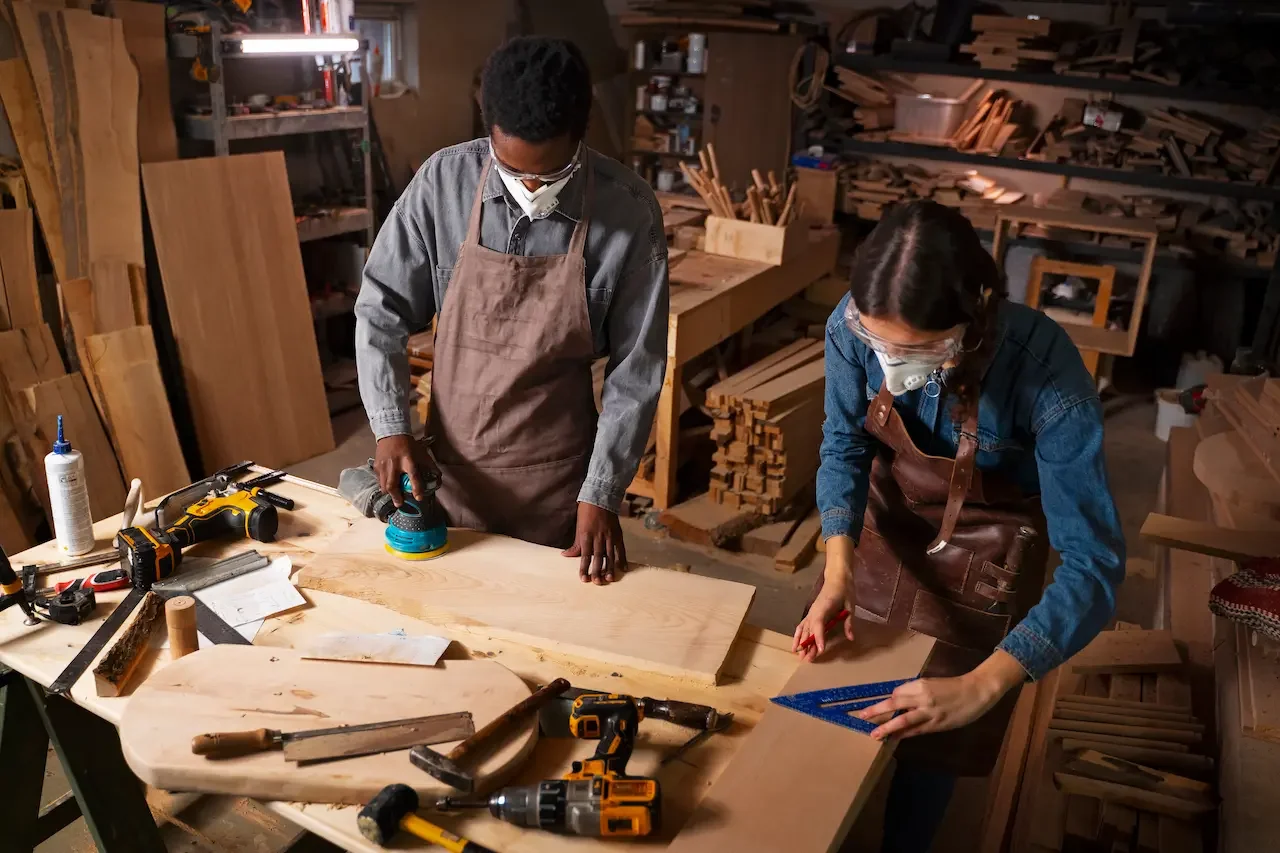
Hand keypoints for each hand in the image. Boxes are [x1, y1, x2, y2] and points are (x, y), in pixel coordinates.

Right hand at [373, 434, 438, 506]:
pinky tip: (388, 486)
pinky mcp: (377, 466)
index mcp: (409, 460)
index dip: (416, 489)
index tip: (419, 498)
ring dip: (389, 493)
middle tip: (400, 504)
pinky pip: (379, 480)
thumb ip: (430, 466)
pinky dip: (383, 485)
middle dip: (396, 497)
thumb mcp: (422, 454)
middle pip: (393, 485)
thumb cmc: (409, 445)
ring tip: (394, 497)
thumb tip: (438, 478)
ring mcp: (384, 466)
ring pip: (384, 485)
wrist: (392, 434)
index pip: (413, 477)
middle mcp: (395, 464)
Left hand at [563, 503, 626, 583]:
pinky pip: (620, 548)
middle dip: (597, 570)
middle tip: (597, 582)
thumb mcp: (578, 527)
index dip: (584, 567)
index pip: (584, 555)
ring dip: (609, 567)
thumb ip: (575, 544)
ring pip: (610, 554)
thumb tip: (565, 555)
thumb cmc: (586, 512)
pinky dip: (622, 558)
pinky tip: (622, 568)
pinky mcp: (617, 533)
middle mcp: (598, 536)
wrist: (600, 497)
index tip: (584, 579)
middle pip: (598, 556)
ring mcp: (609, 535)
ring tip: (609, 579)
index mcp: (586, 535)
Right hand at [792, 559, 854, 660]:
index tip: (820, 649)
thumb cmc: (844, 590)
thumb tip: (850, 638)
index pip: (818, 624)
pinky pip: (803, 625)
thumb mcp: (850, 606)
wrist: (837, 578)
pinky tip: (797, 644)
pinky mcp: (812, 613)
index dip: (818, 637)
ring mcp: (811, 612)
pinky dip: (798, 635)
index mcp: (824, 608)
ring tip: (799, 656)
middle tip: (807, 660)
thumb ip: (849, 622)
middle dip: (808, 645)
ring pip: (803, 629)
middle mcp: (814, 611)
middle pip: (809, 630)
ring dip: (801, 642)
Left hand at [856, 650, 1026, 740]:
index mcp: (921, 684)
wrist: (976, 691)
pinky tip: (894, 739)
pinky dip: (904, 735)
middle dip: (877, 711)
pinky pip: (917, 730)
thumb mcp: (932, 684)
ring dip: (887, 727)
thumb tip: (899, 700)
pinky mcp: (937, 724)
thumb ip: (916, 692)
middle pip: (895, 704)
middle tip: (862, 716)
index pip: (897, 693)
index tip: (872, 707)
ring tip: (874, 734)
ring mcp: (930, 712)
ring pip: (904, 720)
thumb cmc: (954, 686)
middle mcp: (922, 697)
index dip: (885, 701)